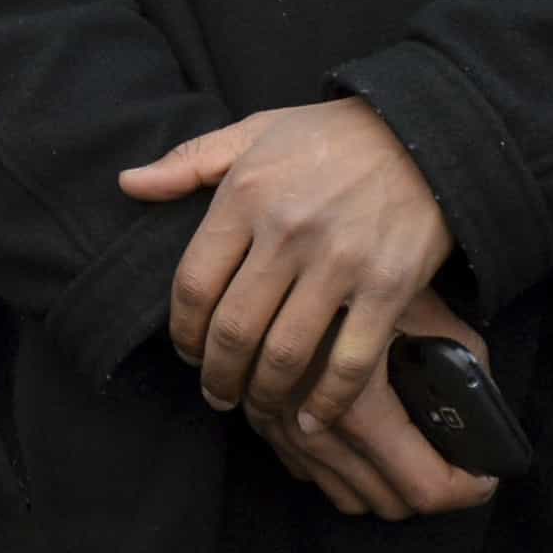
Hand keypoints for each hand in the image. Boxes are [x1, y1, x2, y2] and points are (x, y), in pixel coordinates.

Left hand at [120, 97, 451, 429]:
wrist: (424, 135)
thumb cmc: (330, 137)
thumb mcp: (253, 132)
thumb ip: (187, 161)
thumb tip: (128, 183)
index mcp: (246, 195)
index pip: (193, 283)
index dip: (182, 329)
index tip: (186, 351)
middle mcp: (287, 232)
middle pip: (234, 328)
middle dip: (218, 374)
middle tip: (216, 394)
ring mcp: (339, 263)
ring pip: (286, 352)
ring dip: (264, 393)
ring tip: (256, 407)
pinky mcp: (388, 287)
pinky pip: (350, 360)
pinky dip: (328, 401)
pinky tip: (311, 420)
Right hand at [241, 289, 500, 521]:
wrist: (278, 249)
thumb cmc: (358, 267)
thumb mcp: (424, 309)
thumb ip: (462, 359)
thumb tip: (485, 404)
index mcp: (359, 411)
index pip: (425, 489)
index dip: (467, 490)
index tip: (484, 475)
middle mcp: (314, 432)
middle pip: (389, 504)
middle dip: (429, 488)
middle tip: (449, 456)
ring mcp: (281, 431)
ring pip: (347, 498)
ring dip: (384, 484)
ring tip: (407, 449)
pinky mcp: (261, 421)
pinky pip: (310, 475)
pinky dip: (341, 469)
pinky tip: (358, 436)